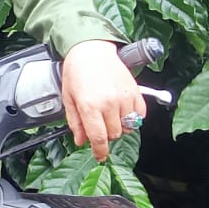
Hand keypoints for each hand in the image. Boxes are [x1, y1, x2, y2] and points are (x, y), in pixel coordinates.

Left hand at [61, 40, 146, 162]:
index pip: (99, 138)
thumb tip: (80, 141)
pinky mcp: (135, 92)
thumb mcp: (68, 98)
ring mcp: (124, 97)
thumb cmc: (77, 72)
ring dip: (119, 126)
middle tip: (99, 123)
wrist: (91, 51)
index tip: (100, 156)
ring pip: (128, 126)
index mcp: (89, 106)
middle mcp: (109, 103)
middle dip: (106, 134)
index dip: (100, 151)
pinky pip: (140, 115)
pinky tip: (122, 109)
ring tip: (109, 114)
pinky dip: (133, 117)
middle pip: (114, 134)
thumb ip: (75, 122)